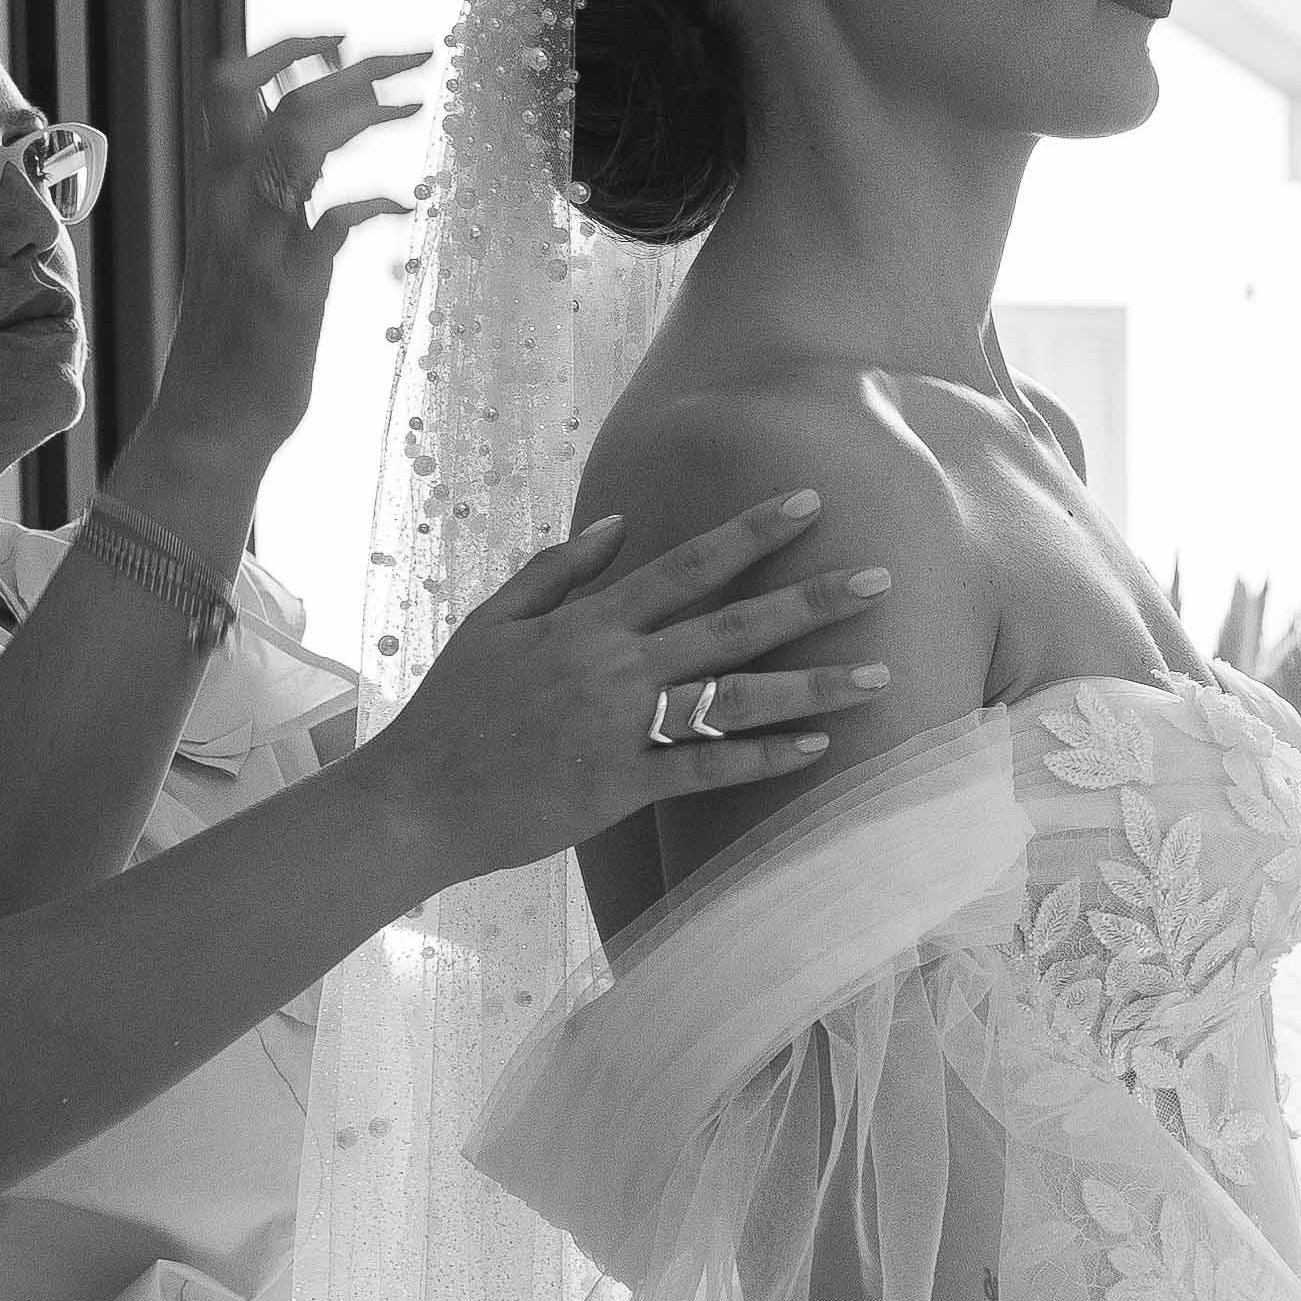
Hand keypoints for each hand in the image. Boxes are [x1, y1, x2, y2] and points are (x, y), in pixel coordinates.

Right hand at [150, 32, 423, 462]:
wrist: (208, 424)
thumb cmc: (234, 344)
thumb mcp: (240, 251)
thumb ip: (265, 198)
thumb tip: (305, 153)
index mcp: (217, 189)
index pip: (230, 86)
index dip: (283, 48)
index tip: (338, 35)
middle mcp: (231, 204)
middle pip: (286, 99)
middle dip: (356, 64)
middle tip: (418, 53)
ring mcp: (259, 243)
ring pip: (301, 140)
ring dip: (367, 111)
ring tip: (419, 104)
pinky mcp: (289, 289)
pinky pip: (334, 221)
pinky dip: (379, 201)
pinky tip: (411, 205)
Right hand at [356, 491, 888, 880]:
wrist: (418, 798)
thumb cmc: (455, 708)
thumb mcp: (494, 621)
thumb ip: (559, 569)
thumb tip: (620, 524)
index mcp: (589, 621)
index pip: (687, 564)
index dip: (752, 532)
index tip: (809, 503)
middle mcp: (615, 666)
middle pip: (732, 624)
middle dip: (812, 599)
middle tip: (882, 580)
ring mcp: (622, 728)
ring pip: (734, 697)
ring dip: (812, 685)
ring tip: (879, 675)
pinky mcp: (622, 787)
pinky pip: (706, 769)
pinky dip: (763, 758)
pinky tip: (817, 748)